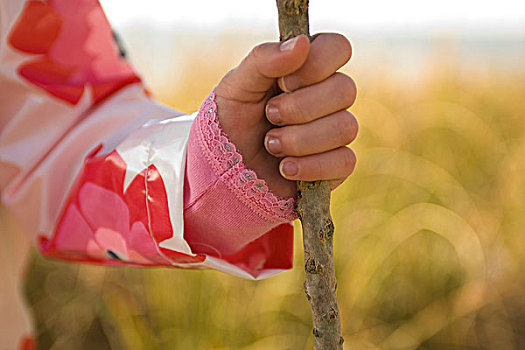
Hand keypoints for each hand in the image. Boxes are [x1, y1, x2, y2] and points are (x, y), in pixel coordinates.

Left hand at [214, 33, 356, 198]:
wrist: (225, 169)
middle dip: (300, 107)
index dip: (317, 64)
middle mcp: (328, 97)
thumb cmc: (232, 121)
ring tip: (271, 145)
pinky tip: (285, 168)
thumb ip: (263, 60)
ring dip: (299, 139)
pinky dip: (310, 166)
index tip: (284, 82)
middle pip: (345, 90)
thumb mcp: (237, 86)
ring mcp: (335, 132)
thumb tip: (302, 43)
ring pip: (344, 127)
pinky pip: (345, 162)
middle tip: (270, 115)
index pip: (337, 48)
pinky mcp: (336, 166)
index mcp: (306, 69)